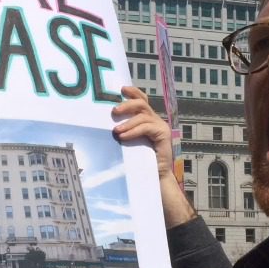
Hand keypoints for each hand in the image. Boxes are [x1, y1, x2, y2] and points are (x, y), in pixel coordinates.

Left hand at [111, 86, 195, 227]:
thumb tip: (104, 124)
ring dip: (128, 121)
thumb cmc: (138, 162)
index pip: (142, 99)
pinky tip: (123, 136)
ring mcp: (160, 127)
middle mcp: (155, 120)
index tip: (121, 88)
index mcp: (147, 119)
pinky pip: (147, 127)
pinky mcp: (163, 135)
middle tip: (113, 111)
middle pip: (142, 103)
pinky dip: (134, 130)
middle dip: (127, 104)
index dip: (133, 92)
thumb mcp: (128, 142)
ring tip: (116, 130)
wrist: (153, 178)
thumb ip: (122, 130)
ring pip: (143, 114)